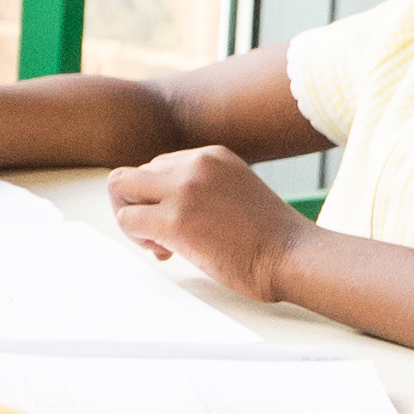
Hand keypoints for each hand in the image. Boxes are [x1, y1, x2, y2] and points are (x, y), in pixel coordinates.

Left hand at [110, 147, 298, 300]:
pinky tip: (165, 251)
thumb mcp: (235, 192)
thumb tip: (159, 209)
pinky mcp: (175, 220)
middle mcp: (195, 164)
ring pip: (120, 188)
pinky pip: (127, 219)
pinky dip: (136, 238)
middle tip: (160, 236)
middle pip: (134, 174)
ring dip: (131, 219)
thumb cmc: (270, 239)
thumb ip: (201, 190)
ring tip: (160, 244)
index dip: (160, 198)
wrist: (294, 257)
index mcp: (211, 156)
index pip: (158, 166)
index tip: (181, 223)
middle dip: (138, 205)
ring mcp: (184, 189)